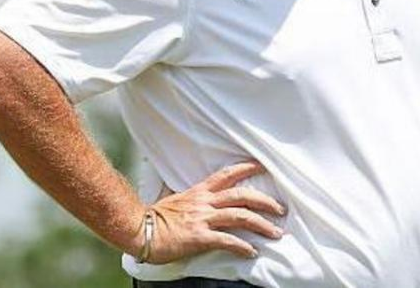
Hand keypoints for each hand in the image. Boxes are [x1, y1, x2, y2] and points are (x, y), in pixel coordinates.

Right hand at [142, 162, 285, 262]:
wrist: (139, 229)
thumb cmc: (154, 217)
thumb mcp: (173, 199)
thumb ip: (187, 196)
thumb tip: (189, 194)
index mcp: (199, 192)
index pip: (227, 175)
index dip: (246, 169)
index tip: (261, 166)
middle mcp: (204, 203)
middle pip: (242, 195)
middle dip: (265, 201)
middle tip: (280, 209)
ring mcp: (203, 219)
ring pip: (240, 216)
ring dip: (262, 224)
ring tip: (275, 232)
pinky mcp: (200, 237)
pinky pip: (227, 240)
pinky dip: (243, 246)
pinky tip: (252, 252)